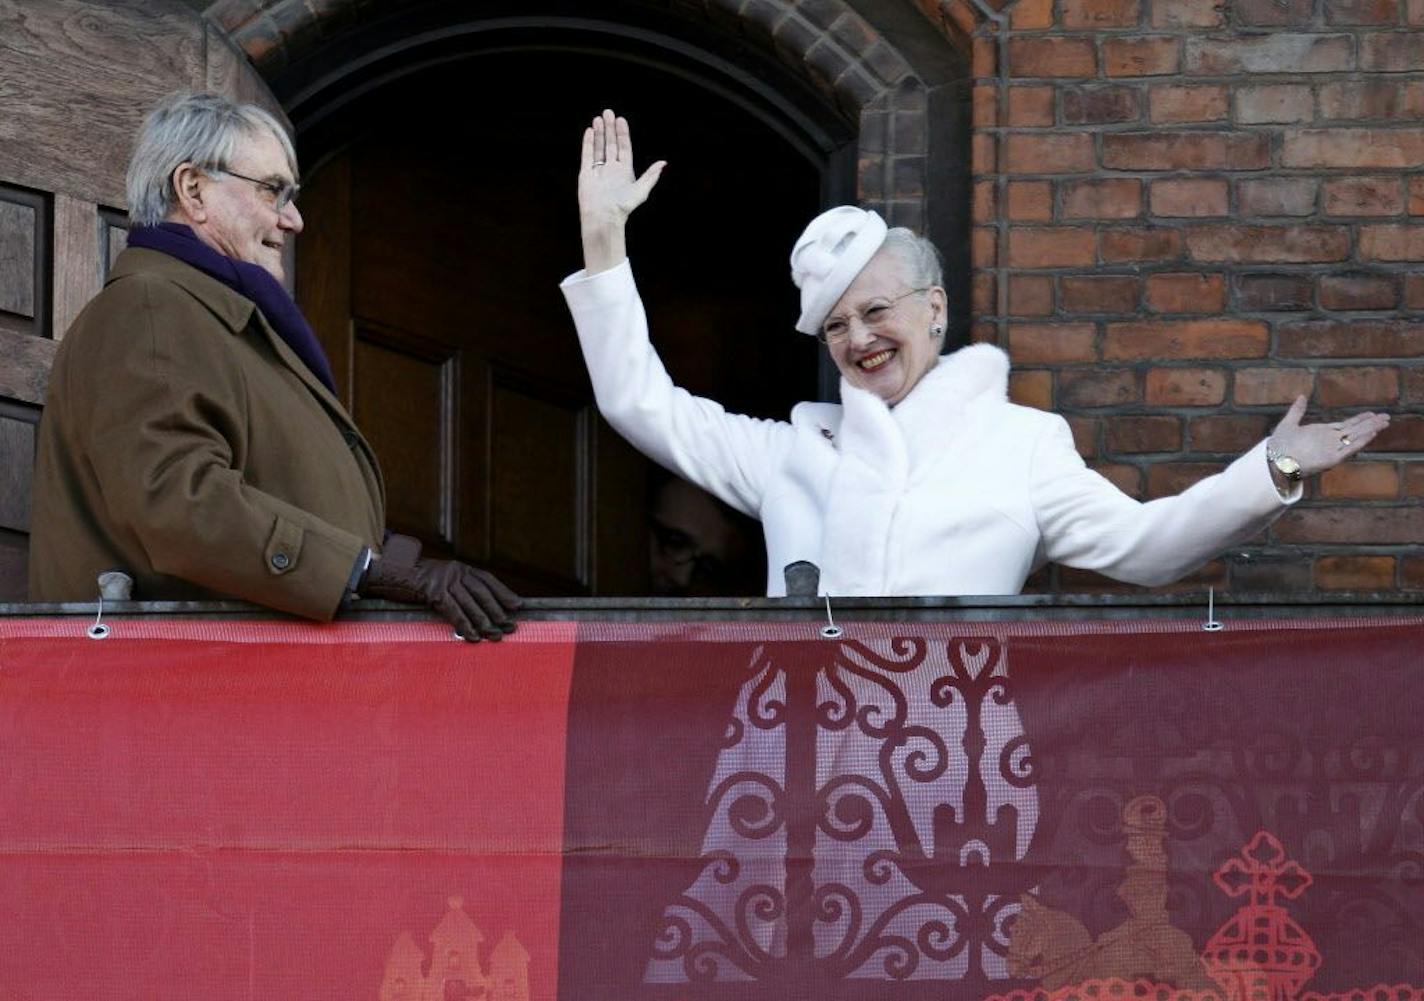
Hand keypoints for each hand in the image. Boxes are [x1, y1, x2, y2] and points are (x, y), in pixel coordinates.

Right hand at [362, 534, 522, 640]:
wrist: (390, 575)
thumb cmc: (415, 582)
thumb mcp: (441, 580)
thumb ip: (458, 588)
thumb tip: (478, 606)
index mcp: (460, 568)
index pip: (487, 580)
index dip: (503, 593)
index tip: (517, 605)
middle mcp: (455, 571)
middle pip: (482, 593)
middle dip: (498, 611)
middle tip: (510, 626)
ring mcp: (444, 580)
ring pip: (470, 604)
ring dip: (484, 622)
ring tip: (495, 636)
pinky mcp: (433, 592)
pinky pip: (454, 611)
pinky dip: (465, 625)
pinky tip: (473, 636)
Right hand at [579, 108, 665, 272]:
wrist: (604, 217)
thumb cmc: (623, 206)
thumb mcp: (641, 190)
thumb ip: (651, 176)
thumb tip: (664, 163)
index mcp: (624, 171)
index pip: (624, 148)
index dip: (622, 134)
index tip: (621, 120)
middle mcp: (611, 169)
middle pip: (610, 144)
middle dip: (609, 129)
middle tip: (608, 112)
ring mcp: (598, 171)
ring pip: (598, 147)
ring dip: (599, 133)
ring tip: (598, 118)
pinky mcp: (586, 174)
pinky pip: (587, 155)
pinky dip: (588, 143)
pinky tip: (589, 131)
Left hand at [1268, 395, 1390, 479]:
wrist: (1272, 461)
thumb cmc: (1278, 445)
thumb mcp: (1288, 423)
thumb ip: (1297, 410)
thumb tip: (1302, 396)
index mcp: (1322, 433)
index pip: (1345, 425)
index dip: (1359, 419)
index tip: (1372, 413)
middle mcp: (1329, 441)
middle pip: (1354, 430)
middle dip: (1370, 423)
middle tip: (1386, 416)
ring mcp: (1331, 449)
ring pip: (1355, 438)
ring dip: (1370, 430)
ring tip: (1384, 423)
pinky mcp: (1331, 459)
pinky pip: (1348, 449)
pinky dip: (1360, 442)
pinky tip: (1371, 434)